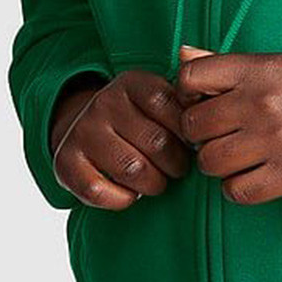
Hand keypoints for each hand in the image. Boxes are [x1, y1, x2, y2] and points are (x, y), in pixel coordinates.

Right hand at [51, 69, 192, 209]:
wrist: (85, 128)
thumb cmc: (139, 119)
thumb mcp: (161, 98)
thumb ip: (190, 97)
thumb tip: (216, 106)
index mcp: (133, 82)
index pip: (171, 106)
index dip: (188, 133)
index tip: (192, 144)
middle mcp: (104, 101)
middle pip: (157, 143)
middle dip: (176, 164)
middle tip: (178, 169)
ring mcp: (83, 130)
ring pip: (133, 169)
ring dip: (153, 184)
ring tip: (157, 181)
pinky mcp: (65, 162)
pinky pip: (100, 191)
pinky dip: (122, 199)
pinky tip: (129, 192)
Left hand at [176, 45, 281, 205]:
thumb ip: (233, 66)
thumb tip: (181, 55)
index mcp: (261, 68)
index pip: (190, 77)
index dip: (189, 94)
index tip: (204, 103)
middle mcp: (263, 101)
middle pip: (195, 125)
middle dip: (204, 134)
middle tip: (226, 136)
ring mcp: (276, 139)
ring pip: (210, 162)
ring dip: (220, 164)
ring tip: (244, 157)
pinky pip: (237, 192)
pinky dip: (240, 189)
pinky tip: (256, 177)